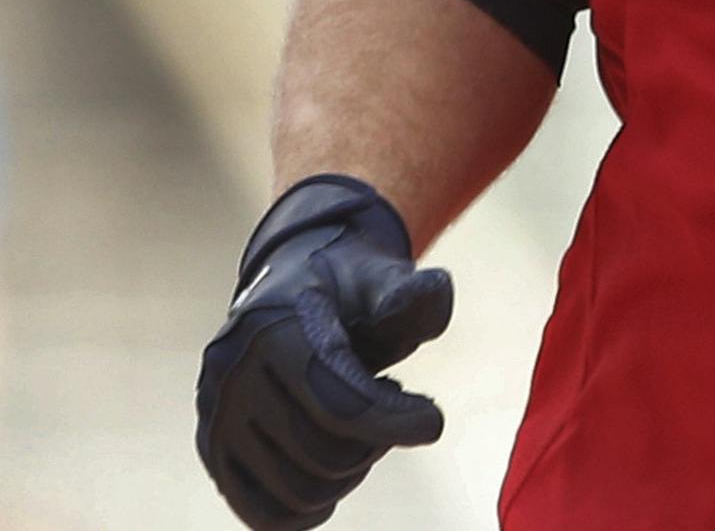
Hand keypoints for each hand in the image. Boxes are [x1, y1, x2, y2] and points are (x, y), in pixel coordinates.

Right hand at [196, 175, 453, 528]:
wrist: (291, 282)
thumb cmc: (346, 284)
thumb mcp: (379, 274)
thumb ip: (408, 290)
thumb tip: (431, 292)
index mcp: (271, 331)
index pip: (339, 405)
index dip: (394, 423)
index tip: (434, 424)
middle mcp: (231, 379)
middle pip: (325, 454)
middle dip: (377, 439)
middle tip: (391, 402)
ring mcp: (216, 418)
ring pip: (301, 491)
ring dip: (352, 470)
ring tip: (363, 422)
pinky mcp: (214, 449)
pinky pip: (265, 513)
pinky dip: (311, 507)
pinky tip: (341, 471)